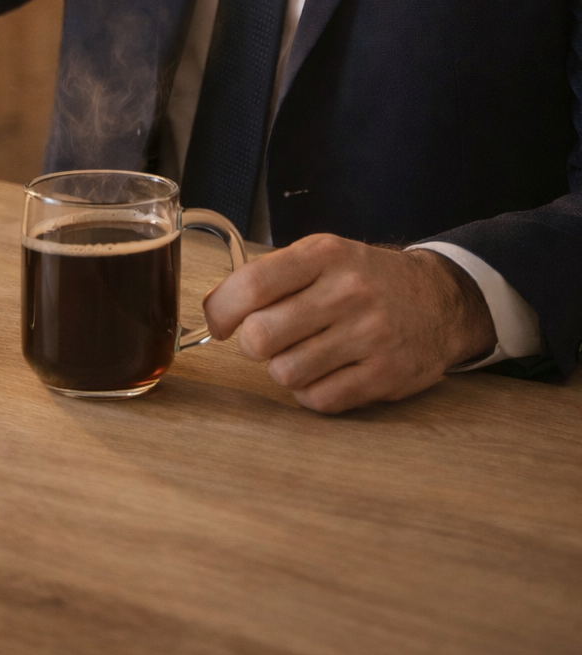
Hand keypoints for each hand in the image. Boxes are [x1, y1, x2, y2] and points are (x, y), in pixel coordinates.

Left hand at [203, 234, 495, 413]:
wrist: (439, 299)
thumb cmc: (364, 278)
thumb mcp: (322, 256)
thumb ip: (272, 276)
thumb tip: (215, 308)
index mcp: (324, 255)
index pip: (253, 284)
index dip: (222, 310)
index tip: (220, 323)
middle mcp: (347, 292)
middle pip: (262, 336)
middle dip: (253, 344)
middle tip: (268, 339)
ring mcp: (369, 336)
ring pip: (286, 373)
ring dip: (283, 369)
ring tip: (302, 353)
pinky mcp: (385, 375)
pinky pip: (319, 399)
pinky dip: (311, 392)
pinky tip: (326, 372)